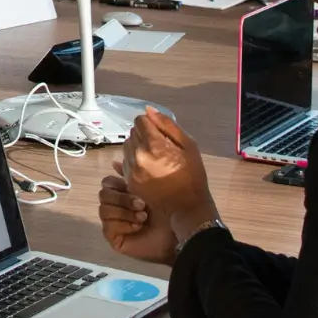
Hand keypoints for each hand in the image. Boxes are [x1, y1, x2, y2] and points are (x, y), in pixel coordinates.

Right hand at [98, 166, 178, 264]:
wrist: (178, 233)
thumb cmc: (171, 209)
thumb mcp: (152, 186)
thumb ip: (134, 174)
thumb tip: (114, 162)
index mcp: (125, 192)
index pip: (107, 182)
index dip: (117, 183)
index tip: (131, 186)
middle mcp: (117, 206)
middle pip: (103, 194)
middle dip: (123, 198)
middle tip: (142, 204)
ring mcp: (114, 222)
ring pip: (104, 209)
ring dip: (125, 212)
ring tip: (143, 218)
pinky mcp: (114, 236)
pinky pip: (108, 226)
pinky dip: (123, 224)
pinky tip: (138, 227)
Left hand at [123, 108, 219, 241]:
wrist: (186, 207)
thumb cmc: (192, 175)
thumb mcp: (189, 145)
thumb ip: (167, 125)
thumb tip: (148, 110)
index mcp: (153, 145)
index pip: (140, 121)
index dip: (150, 124)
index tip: (160, 133)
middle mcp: (138, 156)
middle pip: (131, 133)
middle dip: (143, 135)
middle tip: (159, 147)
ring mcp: (131, 170)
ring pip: (126, 147)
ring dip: (137, 147)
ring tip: (153, 158)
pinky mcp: (128, 182)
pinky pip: (124, 162)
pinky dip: (134, 161)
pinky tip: (148, 168)